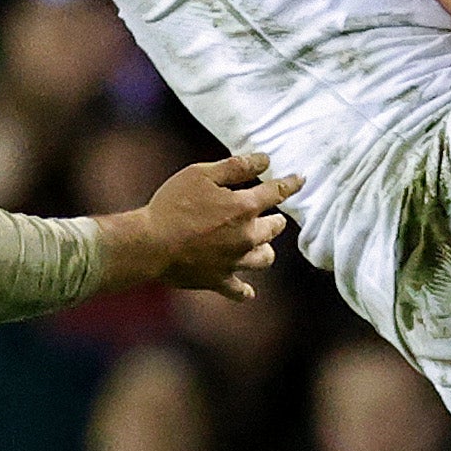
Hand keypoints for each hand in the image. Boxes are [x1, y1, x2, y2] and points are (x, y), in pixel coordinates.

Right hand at [116, 152, 302, 298]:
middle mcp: (247, 236)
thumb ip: (236, 167)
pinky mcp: (219, 280)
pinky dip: (244, 290)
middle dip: (275, 219)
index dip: (291, 183)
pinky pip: (240, 290)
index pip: (277, 192)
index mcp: (244, 207)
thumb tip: (265, 160)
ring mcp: (234, 261)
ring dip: (265, 249)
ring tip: (259, 243)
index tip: (301, 179)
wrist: (150, 245)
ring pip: (264, 258)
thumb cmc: (172, 205)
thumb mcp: (201, 174)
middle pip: (274, 228)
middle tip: (271, 214)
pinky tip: (247, 289)